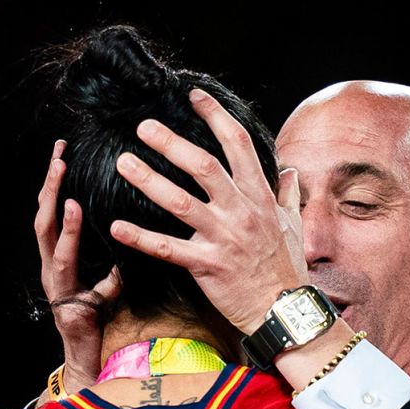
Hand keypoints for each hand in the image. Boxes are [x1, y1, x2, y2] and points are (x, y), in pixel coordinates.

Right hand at [36, 139, 121, 394]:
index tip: (63, 153)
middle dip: (50, 184)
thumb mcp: (108, 288)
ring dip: (54, 203)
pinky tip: (74, 213)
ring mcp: (52, 280)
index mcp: (58, 259)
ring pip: (46, 234)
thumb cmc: (95, 322)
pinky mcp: (60, 293)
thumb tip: (131, 245)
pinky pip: (63, 260)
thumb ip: (113, 268)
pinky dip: (68, 236)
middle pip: (44, 215)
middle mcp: (50, 265)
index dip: (58, 185)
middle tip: (59, 153)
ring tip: (63, 176)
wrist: (86, 360)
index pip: (55, 213)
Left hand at [108, 88, 306, 333]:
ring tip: (123, 163)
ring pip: (181, 202)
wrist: (284, 311)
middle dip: (172, 143)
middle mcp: (241, 212)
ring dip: (149, 180)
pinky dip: (141, 238)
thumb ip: (287, 195)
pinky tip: (116, 227)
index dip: (216, 117)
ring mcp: (224, 238)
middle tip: (143, 126)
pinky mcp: (207, 265)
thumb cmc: (286, 269)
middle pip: (203, 166)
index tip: (195, 96)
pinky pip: (168, 248)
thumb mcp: (293, 226)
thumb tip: (290, 170)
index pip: (238, 145)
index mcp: (260, 197)